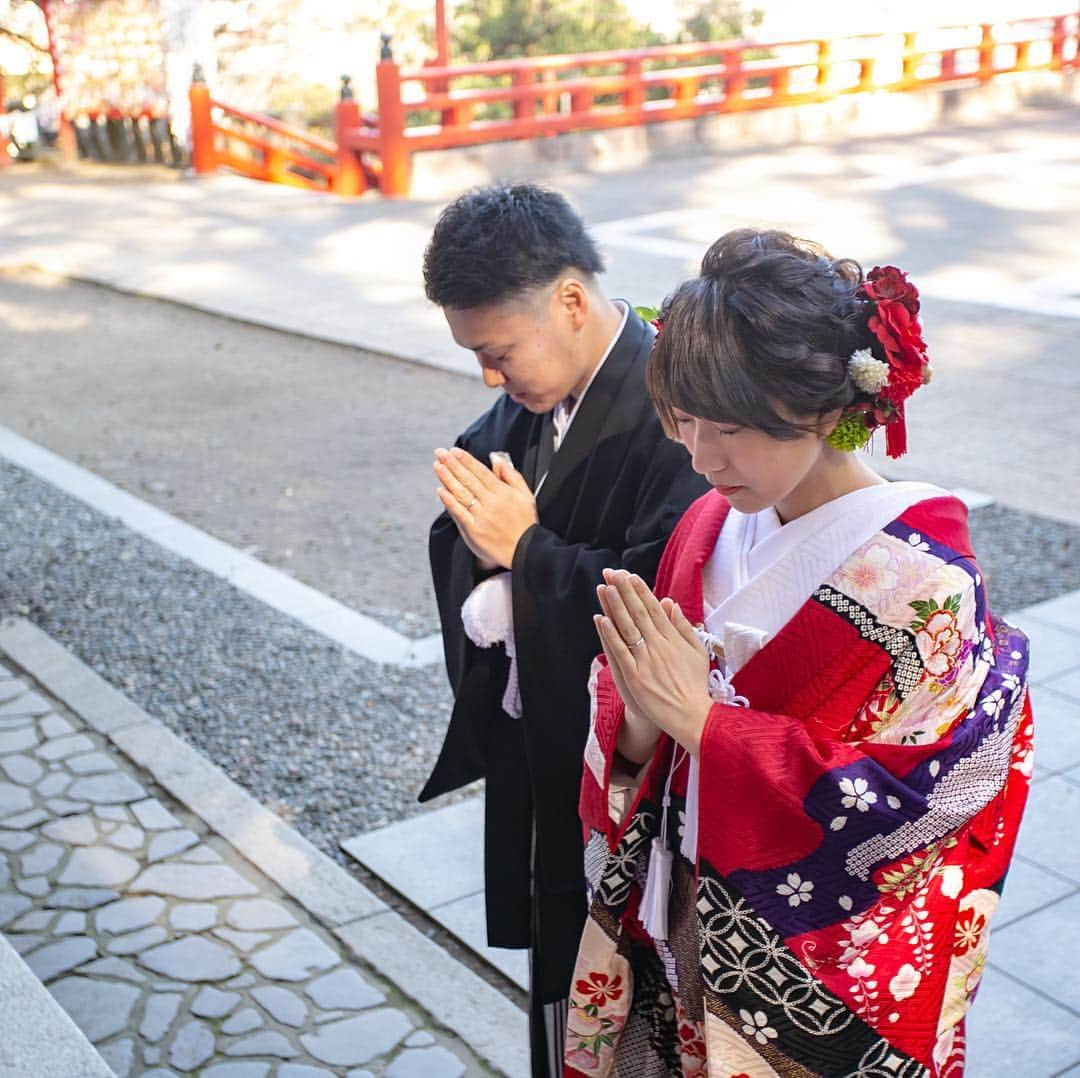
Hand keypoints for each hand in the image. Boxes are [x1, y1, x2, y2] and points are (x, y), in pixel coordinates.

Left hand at [434, 447, 538, 569]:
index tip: (454, 451)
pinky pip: (459, 512)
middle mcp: (491, 502)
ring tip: (437, 466)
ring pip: (461, 493)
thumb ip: (512, 476)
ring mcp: (481, 516)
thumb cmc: (525, 523)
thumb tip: (497, 460)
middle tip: (440, 453)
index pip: (480, 472)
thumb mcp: (526, 495)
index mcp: (503, 492)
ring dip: (448, 478)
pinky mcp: (473, 530)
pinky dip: (449, 501)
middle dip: (452, 464)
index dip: (466, 460)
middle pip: (468, 480)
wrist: (525, 551)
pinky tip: (440, 490)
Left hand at [594, 569, 712, 757]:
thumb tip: (671, 604)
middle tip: (612, 572)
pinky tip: (601, 619)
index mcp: (673, 639)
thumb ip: (683, 627)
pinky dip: (610, 634)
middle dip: (625, 591)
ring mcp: (646, 660)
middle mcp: (659, 646)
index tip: (630, 575)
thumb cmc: (694, 684)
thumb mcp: (697, 651)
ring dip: (615, 606)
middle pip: (638, 613)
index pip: (654, 609)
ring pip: (628, 628)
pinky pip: (620, 651)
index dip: (641, 591)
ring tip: (605, 587)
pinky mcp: (635, 676)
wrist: (691, 714)